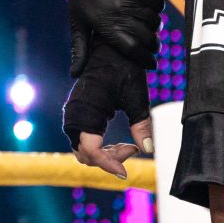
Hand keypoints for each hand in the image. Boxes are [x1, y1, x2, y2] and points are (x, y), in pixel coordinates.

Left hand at [61, 0, 161, 67]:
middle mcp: (121, 11)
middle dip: (152, 45)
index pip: (133, 49)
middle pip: (148, 37)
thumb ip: (80, 48)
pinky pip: (158, 3)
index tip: (150, 64)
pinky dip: (156, 9)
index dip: (145, 60)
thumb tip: (76, 74)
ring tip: (147, 25)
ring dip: (154, 26)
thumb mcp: (77, 20)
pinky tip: (147, 8)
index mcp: (105, 24)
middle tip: (152, 46)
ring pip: (155, 20)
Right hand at [63, 34, 153, 178]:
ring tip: (130, 146)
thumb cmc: (124, 69)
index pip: (91, 150)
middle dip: (109, 159)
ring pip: (84, 149)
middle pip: (85, 154)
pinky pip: (87, 140)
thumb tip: (148, 149)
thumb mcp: (136, 97)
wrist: (112, 48)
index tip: (125, 174)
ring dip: (106, 154)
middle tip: (133, 149)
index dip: (108, 164)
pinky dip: (103, 147)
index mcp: (85, 111)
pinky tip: (124, 142)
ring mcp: (75, 115)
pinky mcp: (80, 115)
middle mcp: (75, 115)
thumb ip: (142, 124)